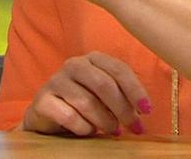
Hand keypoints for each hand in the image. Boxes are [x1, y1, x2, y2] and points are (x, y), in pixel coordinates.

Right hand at [23, 52, 151, 136]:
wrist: (49, 115)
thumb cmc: (84, 104)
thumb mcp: (105, 96)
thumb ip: (121, 95)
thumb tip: (143, 110)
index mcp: (92, 59)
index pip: (118, 69)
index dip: (135, 89)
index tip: (147, 110)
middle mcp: (73, 65)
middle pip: (103, 84)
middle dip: (123, 109)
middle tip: (134, 128)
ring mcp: (56, 81)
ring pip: (87, 102)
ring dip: (105, 122)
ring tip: (112, 131)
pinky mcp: (43, 100)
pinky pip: (69, 116)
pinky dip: (84, 128)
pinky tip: (88, 131)